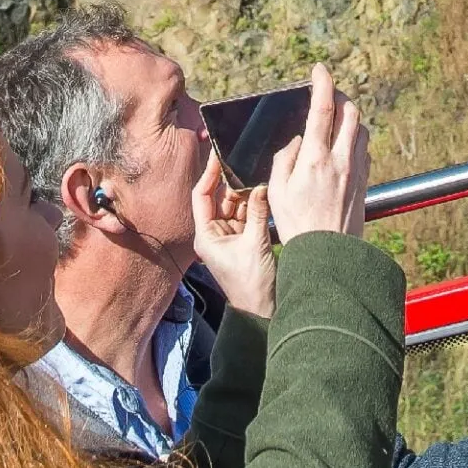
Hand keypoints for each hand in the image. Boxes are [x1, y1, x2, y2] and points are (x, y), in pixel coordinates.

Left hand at [191, 152, 274, 316]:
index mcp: (205, 236)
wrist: (261, 312)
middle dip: (234, 182)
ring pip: (235, 205)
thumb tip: (261, 185)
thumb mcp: (256, 244)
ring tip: (260, 175)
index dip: (209, 174)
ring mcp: (229, 237)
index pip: (202, 196)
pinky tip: (265, 192)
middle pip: (220, 198)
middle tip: (248, 162)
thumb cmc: (251, 285)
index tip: (218, 155)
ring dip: (247, 193)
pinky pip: (247, 216)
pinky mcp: (243, 241)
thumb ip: (258, 212)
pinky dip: (255, 205)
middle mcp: (213, 234)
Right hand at [268, 63, 370, 239]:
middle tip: (328, 94)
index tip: (320, 69)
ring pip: (362, 129)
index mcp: (315, 158)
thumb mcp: (277, 190)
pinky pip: (365, 150)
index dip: (322, 82)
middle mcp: (340, 160)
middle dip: (340, 96)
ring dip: (351, 117)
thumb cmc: (296, 225)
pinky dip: (355, 139)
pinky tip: (344, 147)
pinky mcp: (364, 182)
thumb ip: (285, 158)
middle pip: (350, 112)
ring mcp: (356, 170)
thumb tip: (297, 141)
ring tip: (336, 119)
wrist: (328, 254)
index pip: (323, 108)